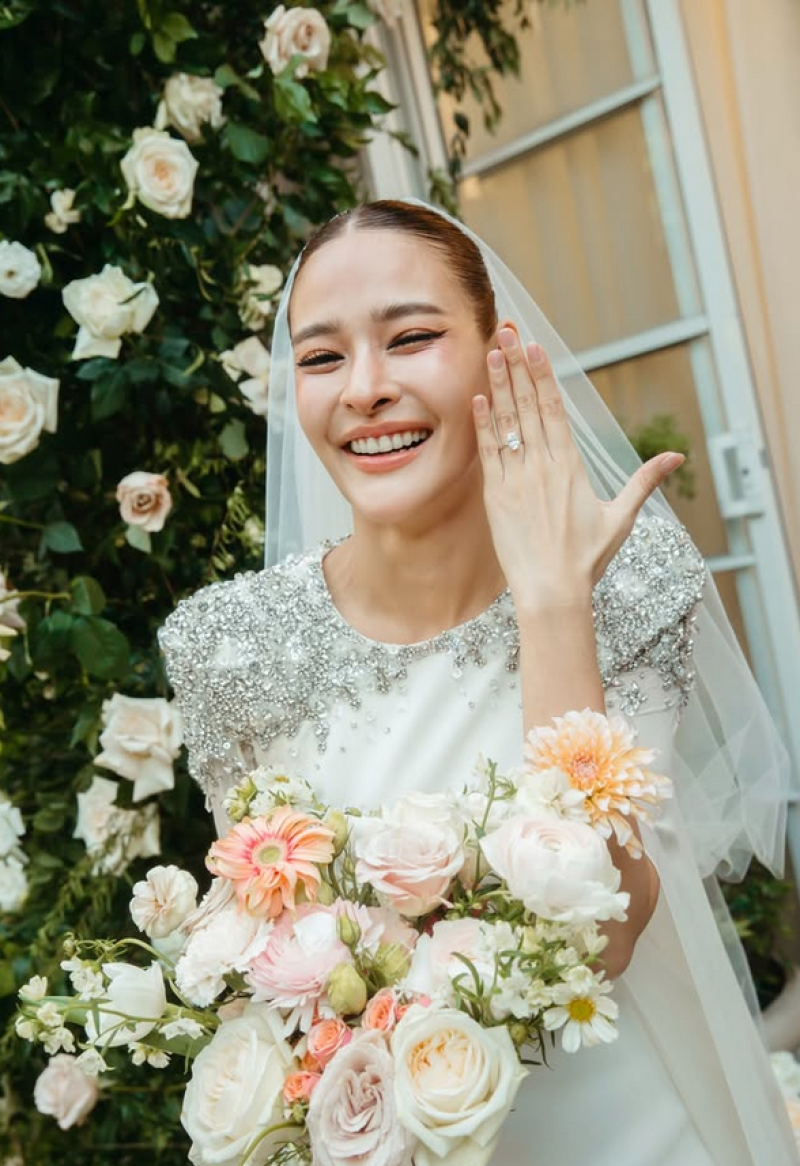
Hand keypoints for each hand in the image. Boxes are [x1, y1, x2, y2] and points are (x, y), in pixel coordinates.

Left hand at [472, 327, 683, 609]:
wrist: (552, 591)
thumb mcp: (622, 516)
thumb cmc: (588, 558)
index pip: (554, 409)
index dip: (543, 375)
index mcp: (572, 466)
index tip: (534, 346)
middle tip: (507, 332)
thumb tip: (677, 457)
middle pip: (528, 406)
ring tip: (491, 352)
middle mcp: (543, 466)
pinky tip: (478, 399)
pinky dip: (483, 425)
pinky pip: (488, 453)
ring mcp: (517, 480)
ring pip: (506, 423)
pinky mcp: (497, 497)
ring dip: (498, 386)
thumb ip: (645, 481)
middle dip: (517, 367)